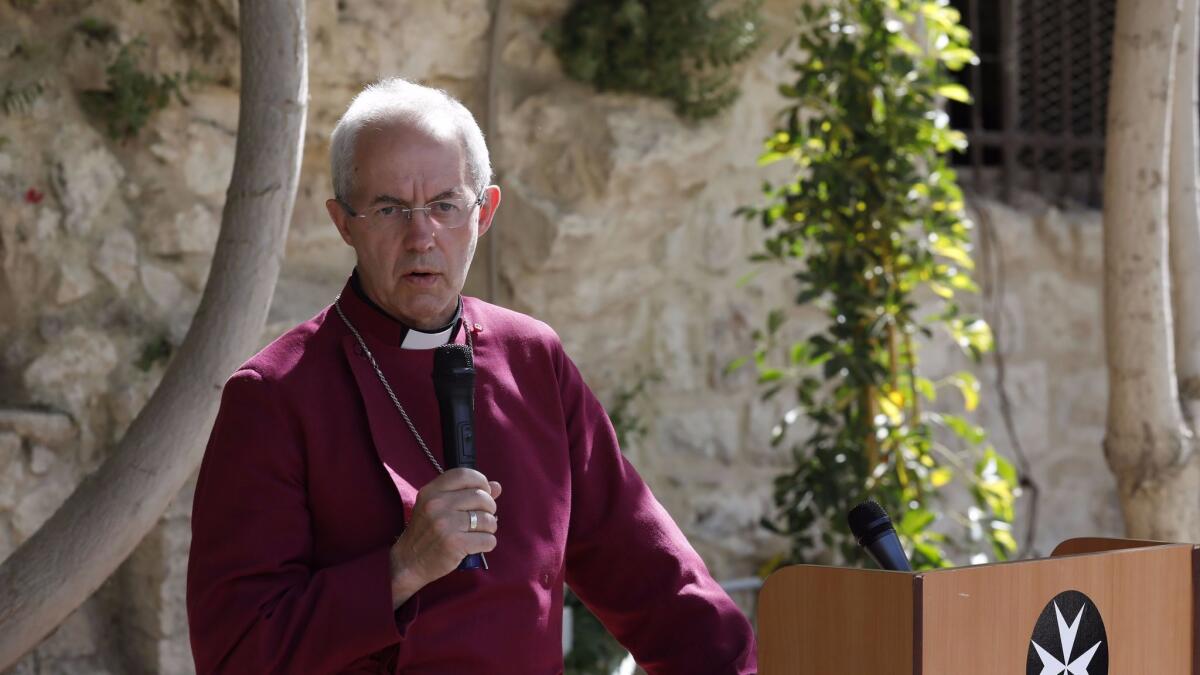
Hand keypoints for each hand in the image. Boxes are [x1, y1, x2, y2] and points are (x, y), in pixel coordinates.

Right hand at [389, 468, 500, 607]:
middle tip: (482, 518)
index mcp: (431, 491)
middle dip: (489, 509)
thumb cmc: (426, 532)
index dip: (481, 482)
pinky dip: (488, 543)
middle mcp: (437, 504)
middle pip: (481, 497)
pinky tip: (477, 545)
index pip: (465, 474)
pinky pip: (488, 539)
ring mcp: (445, 524)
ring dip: (490, 527)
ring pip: (488, 519)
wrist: (408, 562)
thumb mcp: (437, 507)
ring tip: (479, 532)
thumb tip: (496, 486)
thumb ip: (465, 493)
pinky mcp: (454, 544)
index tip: (483, 493)